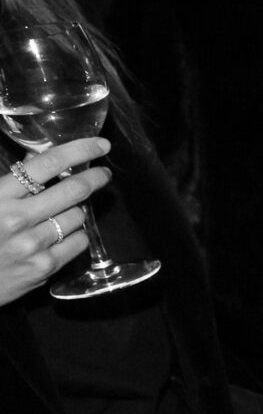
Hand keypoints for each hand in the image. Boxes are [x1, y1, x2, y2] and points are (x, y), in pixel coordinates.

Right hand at [0, 137, 107, 304]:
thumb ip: (9, 181)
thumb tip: (37, 157)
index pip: (47, 164)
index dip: (80, 150)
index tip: (101, 145)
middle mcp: (16, 219)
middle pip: (74, 190)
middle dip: (94, 178)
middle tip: (102, 174)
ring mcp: (32, 245)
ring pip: (78, 216)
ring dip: (77, 211)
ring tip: (63, 213)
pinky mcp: (43, 268)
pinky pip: (79, 242)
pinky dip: (76, 235)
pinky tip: (62, 235)